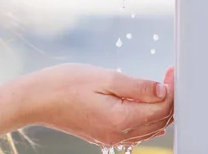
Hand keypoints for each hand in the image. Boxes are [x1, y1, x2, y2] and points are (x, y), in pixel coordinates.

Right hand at [15, 64, 173, 146]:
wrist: (35, 99)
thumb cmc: (62, 85)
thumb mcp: (103, 77)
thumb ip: (137, 86)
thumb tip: (163, 90)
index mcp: (122, 120)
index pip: (162, 107)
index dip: (173, 88)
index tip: (173, 71)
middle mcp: (119, 134)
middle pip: (160, 120)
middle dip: (169, 97)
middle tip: (169, 75)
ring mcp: (111, 137)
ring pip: (149, 127)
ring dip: (159, 107)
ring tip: (159, 85)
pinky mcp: (104, 134)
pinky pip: (134, 130)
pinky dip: (145, 116)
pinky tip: (142, 101)